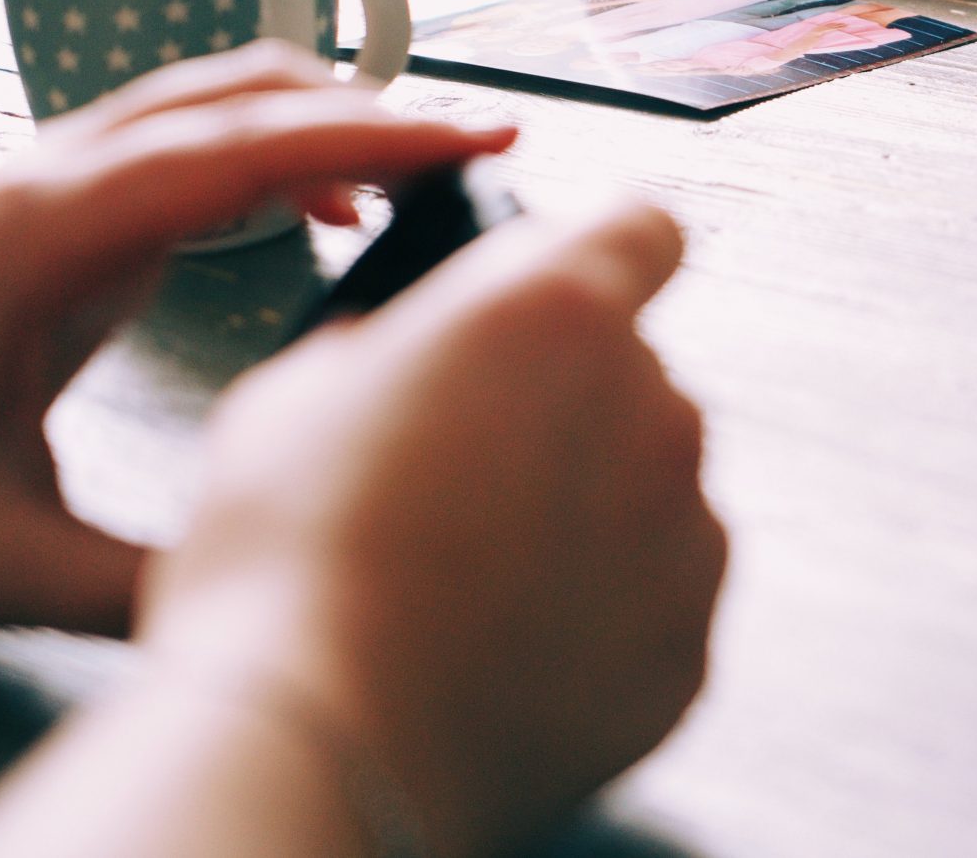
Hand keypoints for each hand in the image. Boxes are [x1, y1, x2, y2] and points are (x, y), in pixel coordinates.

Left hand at [0, 42, 516, 633]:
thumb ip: (144, 582)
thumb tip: (290, 582)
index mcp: (41, 238)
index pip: (234, 149)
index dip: (365, 138)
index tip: (474, 141)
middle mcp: (51, 183)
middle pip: (242, 96)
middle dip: (374, 110)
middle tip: (488, 148)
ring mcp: (55, 188)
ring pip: (221, 104)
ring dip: (331, 121)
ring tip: (434, 179)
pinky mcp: (69, 219)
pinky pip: (197, 145)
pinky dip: (284, 152)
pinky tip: (334, 212)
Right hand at [135, 195, 723, 857]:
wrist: (317, 749)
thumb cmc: (287, 566)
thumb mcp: (292, 394)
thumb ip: (390, 344)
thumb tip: (401, 355)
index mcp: (557, 311)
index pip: (644, 227)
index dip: (603, 251)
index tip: (571, 281)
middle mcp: (651, 405)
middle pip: (634, 372)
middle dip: (565, 404)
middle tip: (463, 469)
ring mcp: (685, 529)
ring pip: (651, 484)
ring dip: (589, 506)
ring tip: (473, 573)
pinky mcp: (688, 642)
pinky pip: (658, 593)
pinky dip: (604, 607)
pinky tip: (508, 639)